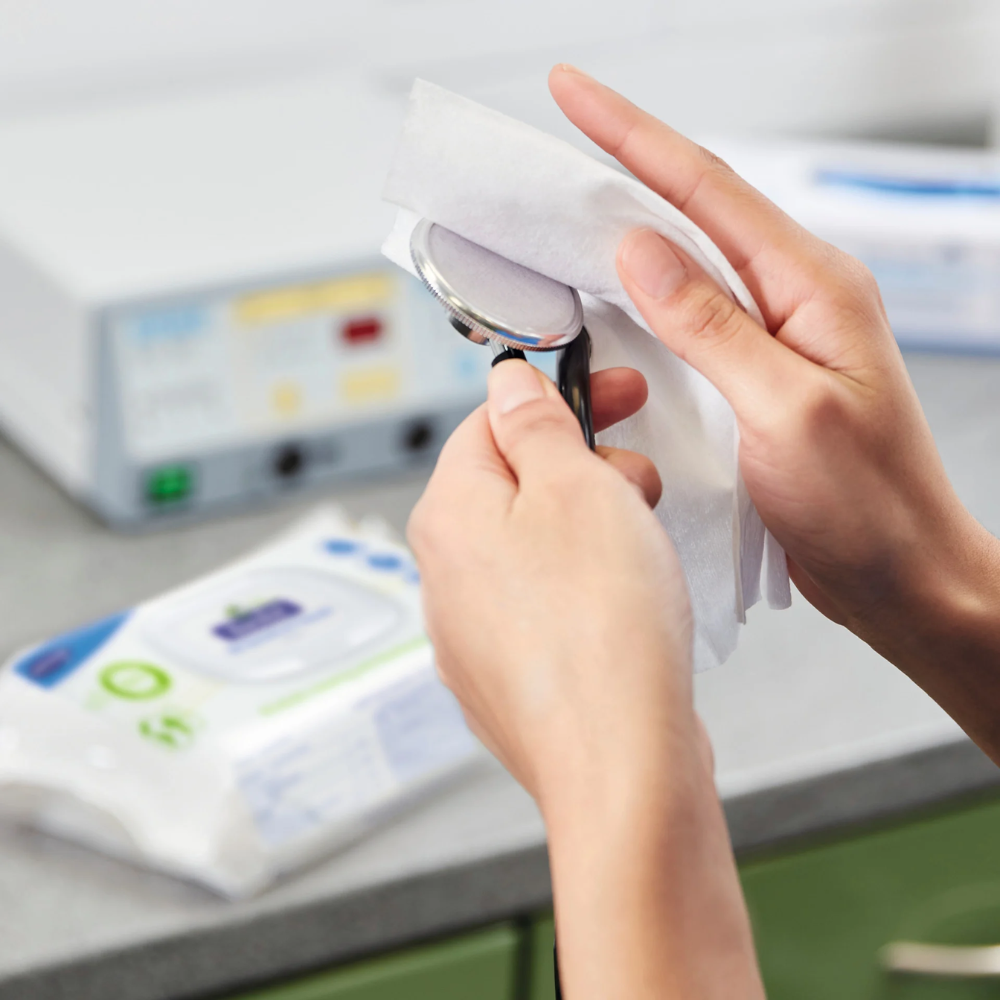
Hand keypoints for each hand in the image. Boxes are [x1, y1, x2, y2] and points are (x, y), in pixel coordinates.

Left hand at [409, 362, 682, 802]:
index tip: (617, 394)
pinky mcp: (512, 675)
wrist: (620, 764)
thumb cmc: (600, 631)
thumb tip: (509, 386)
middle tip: (639, 482)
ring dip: (592, 524)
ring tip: (643, 545)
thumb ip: (535, 425)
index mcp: (447, 516)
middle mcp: (445, 576)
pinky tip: (628, 602)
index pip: (490, 422)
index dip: (559, 398)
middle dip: (584, 467)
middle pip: (513, 484)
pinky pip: (547, 602)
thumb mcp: (575, 488)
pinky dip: (588, 584)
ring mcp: (474, 633)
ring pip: (534, 544)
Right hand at [550, 65, 999, 754]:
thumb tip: (643, 253)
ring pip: (692, 260)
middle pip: (698, 209)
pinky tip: (619, 292)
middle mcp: (797, 299)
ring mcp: (778, 336)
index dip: (633, 138)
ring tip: (576, 201)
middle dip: (626, 164)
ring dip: (633, 226)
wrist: (899, 573)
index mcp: (813, 288)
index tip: (575, 96)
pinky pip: (695, 315)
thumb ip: (713, 326)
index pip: (708, 191)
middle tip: (564, 133)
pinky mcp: (759, 374)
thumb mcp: (785, 410)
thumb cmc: (868, 505)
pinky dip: (648, 295)